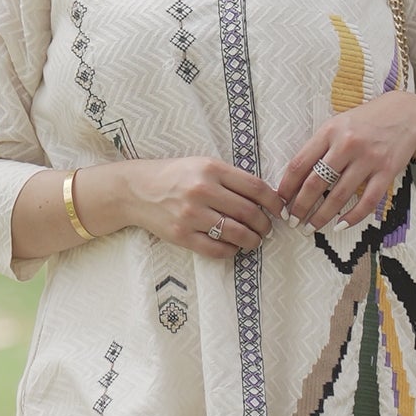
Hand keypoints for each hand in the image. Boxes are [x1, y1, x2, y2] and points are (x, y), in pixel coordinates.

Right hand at [116, 155, 278, 257]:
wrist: (137, 190)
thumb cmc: (175, 176)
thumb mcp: (203, 165)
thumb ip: (231, 178)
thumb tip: (265, 198)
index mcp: (211, 169)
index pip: (255, 188)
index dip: (274, 202)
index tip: (279, 210)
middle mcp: (202, 191)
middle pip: (249, 212)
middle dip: (265, 224)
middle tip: (267, 228)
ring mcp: (191, 215)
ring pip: (236, 233)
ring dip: (252, 240)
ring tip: (254, 240)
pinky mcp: (182, 235)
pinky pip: (216, 249)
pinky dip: (231, 250)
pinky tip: (233, 246)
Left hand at [278, 94, 415, 230]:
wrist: (406, 114)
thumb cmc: (367, 121)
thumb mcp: (338, 124)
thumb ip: (320, 146)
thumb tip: (296, 177)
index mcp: (330, 131)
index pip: (300, 163)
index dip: (286, 186)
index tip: (280, 201)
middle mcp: (347, 144)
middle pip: (316, 183)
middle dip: (300, 207)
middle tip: (292, 221)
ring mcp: (368, 159)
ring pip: (338, 196)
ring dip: (321, 216)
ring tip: (311, 227)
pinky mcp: (386, 171)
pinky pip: (367, 201)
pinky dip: (352, 216)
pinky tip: (341, 224)